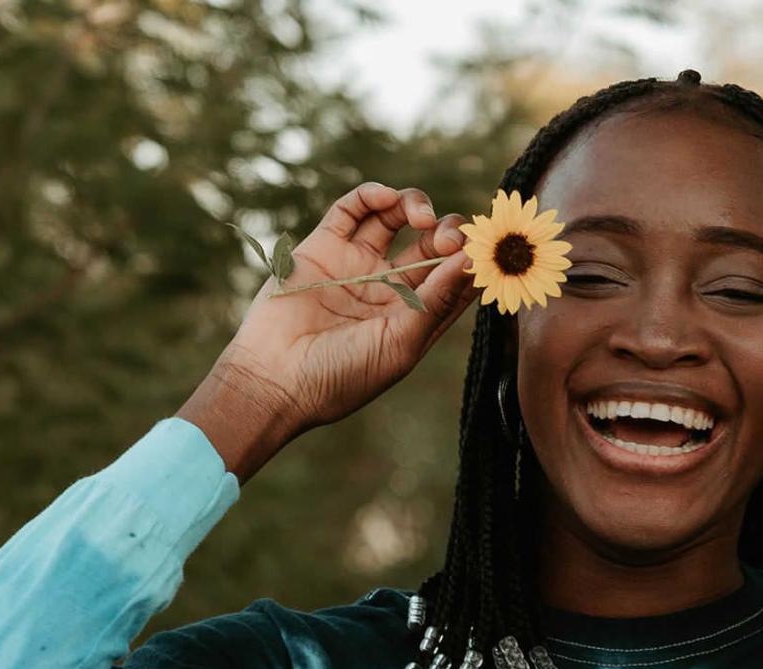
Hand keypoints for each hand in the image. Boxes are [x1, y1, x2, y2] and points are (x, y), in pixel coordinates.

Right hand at [215, 182, 478, 433]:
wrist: (275, 379)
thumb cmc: (343, 375)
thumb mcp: (401, 342)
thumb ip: (437, 300)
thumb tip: (473, 260)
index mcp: (415, 316)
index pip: (457, 278)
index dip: (475, 259)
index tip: (487, 248)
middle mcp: (390, 287)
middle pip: (431, 243)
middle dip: (448, 232)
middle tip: (447, 237)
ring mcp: (356, 264)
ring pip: (395, 217)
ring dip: (415, 205)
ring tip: (420, 217)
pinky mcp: (323, 247)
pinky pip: (352, 210)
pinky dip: (372, 196)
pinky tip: (386, 198)